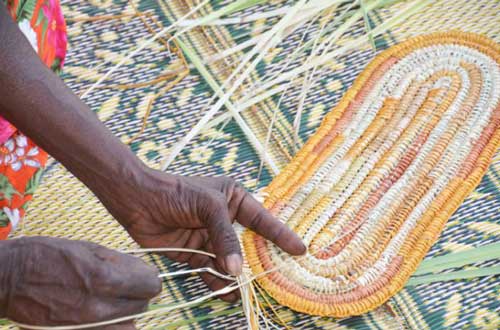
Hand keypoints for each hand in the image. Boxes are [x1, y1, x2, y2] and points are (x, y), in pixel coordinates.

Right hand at [0, 236, 160, 328]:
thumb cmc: (46, 256)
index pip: (150, 286)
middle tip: (125, 288)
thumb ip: (120, 262)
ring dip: (126, 316)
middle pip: (141, 308)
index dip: (148, 279)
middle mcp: (97, 308)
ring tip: (112, 303)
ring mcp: (85, 328)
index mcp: (103, 279)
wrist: (9, 278)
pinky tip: (99, 314)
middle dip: (137, 296)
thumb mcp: (87, 248)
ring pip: (128, 328)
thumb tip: (144, 271)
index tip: (143, 277)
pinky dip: (110, 327)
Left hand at [96, 167, 305, 301]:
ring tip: (247, 291)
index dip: (280, 235)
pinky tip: (226, 292)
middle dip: (259, 260)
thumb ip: (225, 238)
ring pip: (230, 260)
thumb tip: (237, 270)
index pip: (262, 219)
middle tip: (275, 277)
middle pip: (247, 243)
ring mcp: (209, 237)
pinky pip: (210, 270)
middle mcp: (224, 219)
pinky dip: (217, 282)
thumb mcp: (208, 208)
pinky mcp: (193, 253)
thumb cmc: (177, 193)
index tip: (299, 250)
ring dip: (237, 276)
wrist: (137, 200)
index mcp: (233, 199)